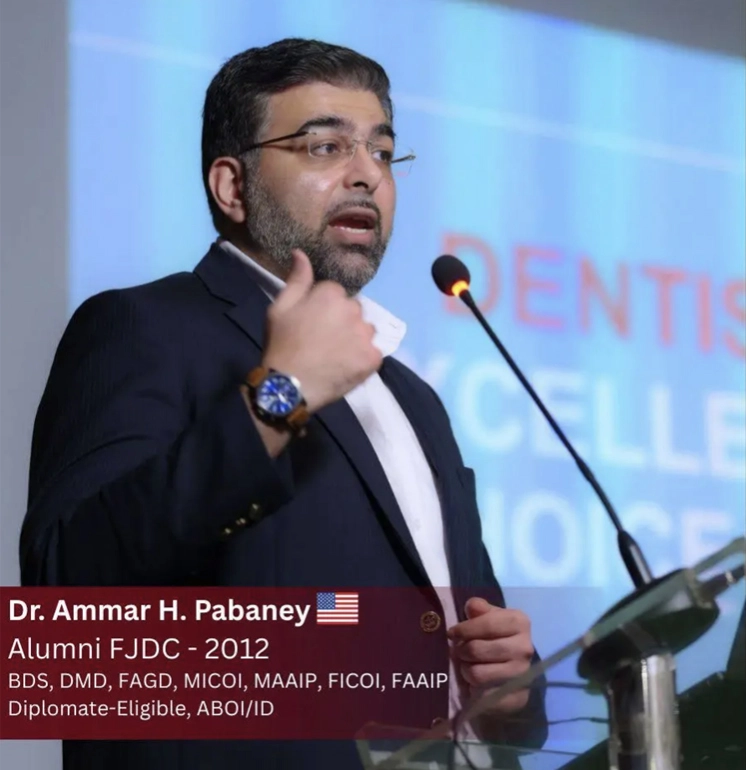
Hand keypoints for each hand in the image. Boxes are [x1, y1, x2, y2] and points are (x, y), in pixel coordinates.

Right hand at [262, 249, 381, 412]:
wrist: (289, 386)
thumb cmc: (281, 345)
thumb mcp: (280, 308)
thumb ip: (297, 280)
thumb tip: (301, 253)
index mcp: (332, 294)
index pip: (336, 293)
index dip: (323, 308)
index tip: (312, 323)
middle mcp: (354, 310)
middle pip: (354, 310)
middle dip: (342, 321)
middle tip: (323, 340)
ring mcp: (365, 335)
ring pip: (365, 330)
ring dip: (355, 338)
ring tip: (335, 355)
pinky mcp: (373, 358)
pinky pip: (373, 352)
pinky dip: (363, 358)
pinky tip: (345, 366)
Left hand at [447, 597, 533, 714]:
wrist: (515, 669)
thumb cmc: (496, 636)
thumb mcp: (489, 617)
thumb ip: (479, 609)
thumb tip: (472, 607)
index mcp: (519, 622)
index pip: (486, 623)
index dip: (464, 629)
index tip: (451, 633)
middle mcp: (524, 648)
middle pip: (476, 649)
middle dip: (462, 651)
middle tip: (460, 651)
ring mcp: (522, 674)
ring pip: (476, 674)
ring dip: (466, 670)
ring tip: (468, 666)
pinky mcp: (518, 697)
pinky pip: (483, 695)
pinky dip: (474, 690)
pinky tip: (476, 684)